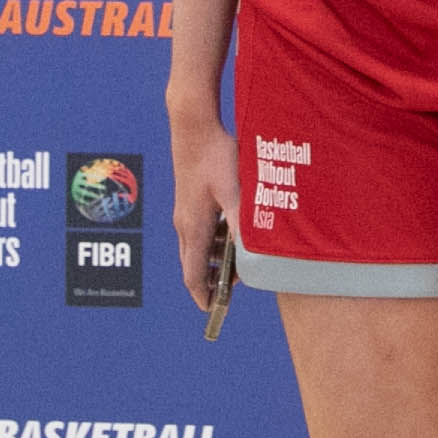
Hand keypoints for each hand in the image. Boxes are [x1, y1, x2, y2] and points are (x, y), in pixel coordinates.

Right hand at [167, 95, 240, 313]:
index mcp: (194, 228)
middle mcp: (184, 225)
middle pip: (193, 266)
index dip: (202, 296)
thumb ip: (243, 222)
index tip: (213, 312)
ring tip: (238, 268)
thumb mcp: (235, 191)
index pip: (193, 275)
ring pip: (196, 250)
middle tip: (231, 294)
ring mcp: (184, 213)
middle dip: (210, 283)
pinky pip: (198, 233)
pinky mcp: (188, 201)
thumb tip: (253, 252)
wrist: (193, 125)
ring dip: (213, 262)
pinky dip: (212, 244)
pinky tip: (232, 236)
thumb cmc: (215, 156)